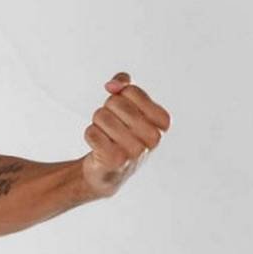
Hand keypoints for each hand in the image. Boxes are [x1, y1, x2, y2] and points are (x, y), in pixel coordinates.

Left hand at [81, 72, 170, 198]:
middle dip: (106, 109)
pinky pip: (92, 133)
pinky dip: (90, 135)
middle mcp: (153, 137)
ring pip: (101, 116)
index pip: (132, 91)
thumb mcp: (127, 105)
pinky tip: (99, 146)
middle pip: (115, 102)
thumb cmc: (121, 132)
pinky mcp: (116, 161)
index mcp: (161, 122)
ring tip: (106, 136)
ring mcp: (136, 151)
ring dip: (97, 123)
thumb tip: (113, 85)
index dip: (119, 96)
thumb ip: (123, 85)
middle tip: (112, 125)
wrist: (110, 168)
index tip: (123, 112)